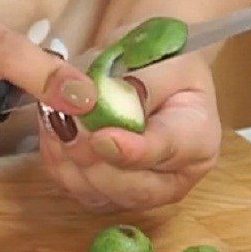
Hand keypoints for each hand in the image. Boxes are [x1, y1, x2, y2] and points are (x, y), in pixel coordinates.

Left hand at [39, 50, 221, 211]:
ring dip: (67, 159)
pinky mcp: (103, 194)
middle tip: (66, 124)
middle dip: (92, 158)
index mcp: (198, 141)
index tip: (103, 138)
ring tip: (55, 119)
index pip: (164, 152)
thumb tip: (105, 103)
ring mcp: (135, 193)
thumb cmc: (164, 61)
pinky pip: (73, 187)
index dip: (131, 151)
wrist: (147, 71)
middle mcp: (171, 180)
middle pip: (129, 187)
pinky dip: (57, 161)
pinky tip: (52, 130)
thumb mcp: (165, 58)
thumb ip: (141, 83)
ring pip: (95, 193)